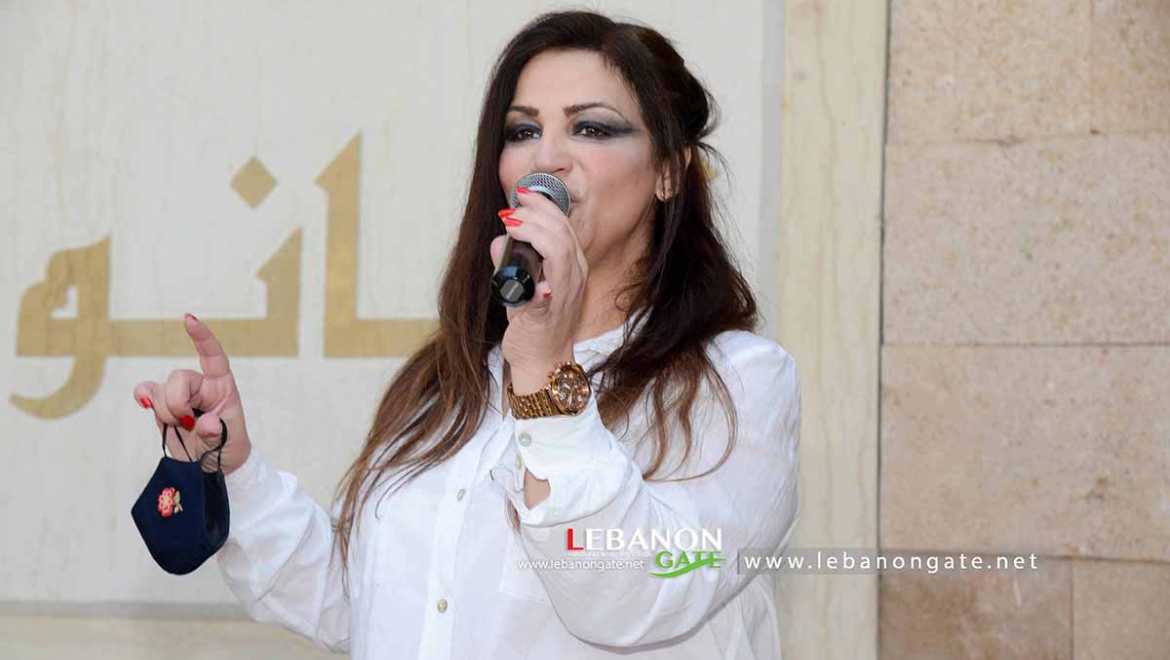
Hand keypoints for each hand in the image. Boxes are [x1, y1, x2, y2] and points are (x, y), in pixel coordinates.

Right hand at [132, 314, 251, 474]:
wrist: (211, 466)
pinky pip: (145, 392)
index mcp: (222, 386)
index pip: (213, 356)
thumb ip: (217, 432)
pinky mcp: (161, 405)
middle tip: (188, 424)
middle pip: (178, 378)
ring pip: (160, 389)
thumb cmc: (228, 447)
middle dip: (177, 403)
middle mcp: (200, 385)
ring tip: (180, 426)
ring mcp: (178, 394)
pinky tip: (144, 404)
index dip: (201, 337)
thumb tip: (205, 423)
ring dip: (165, 411)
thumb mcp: (230, 442)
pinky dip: (143, 397)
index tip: (188, 319)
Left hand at [489, 188, 588, 391]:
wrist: (541, 363)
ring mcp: (567, 292)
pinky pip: (552, 275)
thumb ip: (509, 263)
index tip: (523, 193)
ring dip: (534, 228)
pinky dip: (535, 254)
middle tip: (512, 207)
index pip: (564, 227)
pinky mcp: (553, 308)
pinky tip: (515, 244)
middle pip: (563, 231)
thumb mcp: (521, 288)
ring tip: (511, 221)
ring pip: (560, 246)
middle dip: (537, 212)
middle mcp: (575, 276)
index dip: (544, 206)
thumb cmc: (535, 327)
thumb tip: (499, 241)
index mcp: (571, 267)